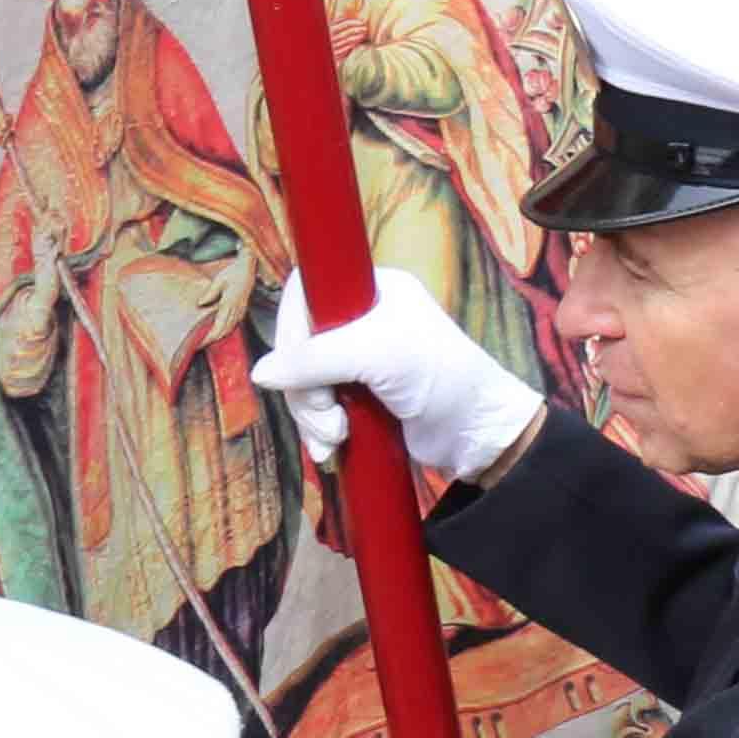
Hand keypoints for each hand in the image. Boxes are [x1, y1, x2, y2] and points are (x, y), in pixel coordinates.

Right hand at [258, 270, 547, 486]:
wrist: (477, 435)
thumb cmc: (441, 379)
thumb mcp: (377, 356)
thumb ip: (316, 359)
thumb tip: (262, 374)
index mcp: (375, 289)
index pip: (306, 293)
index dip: (292, 329)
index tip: (297, 366)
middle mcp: (364, 318)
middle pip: (298, 345)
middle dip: (305, 389)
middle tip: (329, 414)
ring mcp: (359, 359)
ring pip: (303, 382)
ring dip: (312, 416)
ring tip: (338, 436)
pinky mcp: (358, 394)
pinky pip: (316, 408)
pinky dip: (317, 430)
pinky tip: (332, 448)